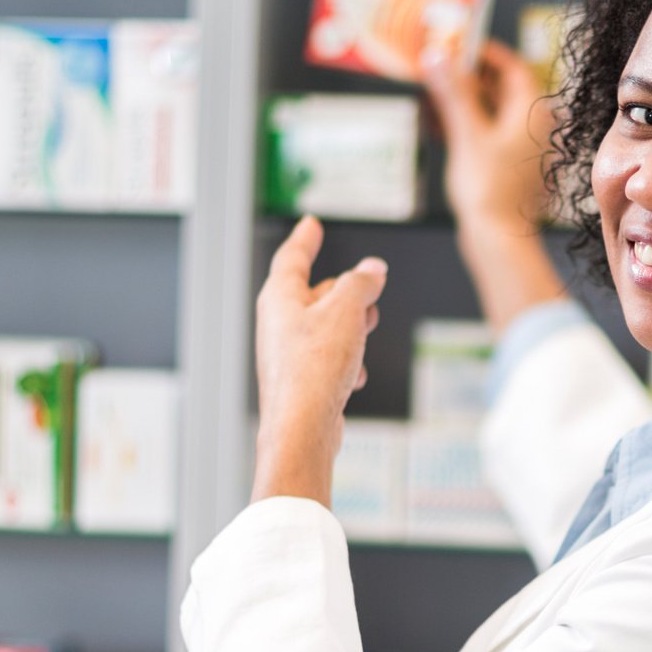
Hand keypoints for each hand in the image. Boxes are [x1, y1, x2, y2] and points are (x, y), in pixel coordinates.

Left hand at [252, 216, 387, 503]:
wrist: (302, 426)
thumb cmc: (314, 368)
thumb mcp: (347, 311)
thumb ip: (362, 283)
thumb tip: (372, 269)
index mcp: (280, 298)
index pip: (291, 257)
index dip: (305, 239)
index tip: (311, 224)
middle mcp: (279, 323)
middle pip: (315, 292)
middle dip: (346, 290)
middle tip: (370, 289)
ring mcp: (288, 352)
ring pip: (326, 327)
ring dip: (351, 327)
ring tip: (367, 331)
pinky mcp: (301, 379)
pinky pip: (328, 359)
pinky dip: (347, 361)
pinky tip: (355, 376)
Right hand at [425, 40, 557, 240]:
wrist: (497, 239)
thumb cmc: (490, 189)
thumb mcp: (467, 133)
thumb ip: (453, 92)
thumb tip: (438, 56)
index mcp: (531, 112)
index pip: (511, 67)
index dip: (484, 51)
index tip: (458, 42)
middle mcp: (531, 126)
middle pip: (499, 87)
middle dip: (467, 74)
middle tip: (436, 62)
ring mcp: (519, 147)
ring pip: (489, 110)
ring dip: (460, 98)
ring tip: (429, 89)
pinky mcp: (505, 165)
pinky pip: (484, 133)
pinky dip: (462, 123)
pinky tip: (435, 122)